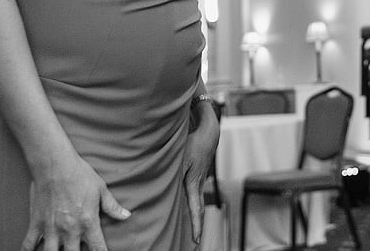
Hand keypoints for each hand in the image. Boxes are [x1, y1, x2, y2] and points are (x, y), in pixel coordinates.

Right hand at [22, 153, 129, 250]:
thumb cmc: (80, 174)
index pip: (98, 249)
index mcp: (88, 223)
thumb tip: (126, 216)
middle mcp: (70, 230)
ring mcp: (51, 229)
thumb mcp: (101, 189)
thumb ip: (112, 206)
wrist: (55, 164)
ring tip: (59, 249)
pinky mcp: (36, 224)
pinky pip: (28, 245)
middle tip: (78, 249)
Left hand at [183, 101, 219, 242]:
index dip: (196, 225)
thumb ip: (171, 167)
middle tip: (196, 242)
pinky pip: (193, 192)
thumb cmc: (194, 141)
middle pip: (197, 209)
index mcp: (194, 183)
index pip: (195, 209)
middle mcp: (198, 184)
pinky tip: (184, 204)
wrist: (209, 130)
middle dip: (197, 225)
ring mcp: (199, 179)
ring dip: (194, 214)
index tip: (196, 240)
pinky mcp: (197, 174)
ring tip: (191, 229)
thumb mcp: (181, 155)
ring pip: (195, 201)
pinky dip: (190, 202)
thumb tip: (161, 179)